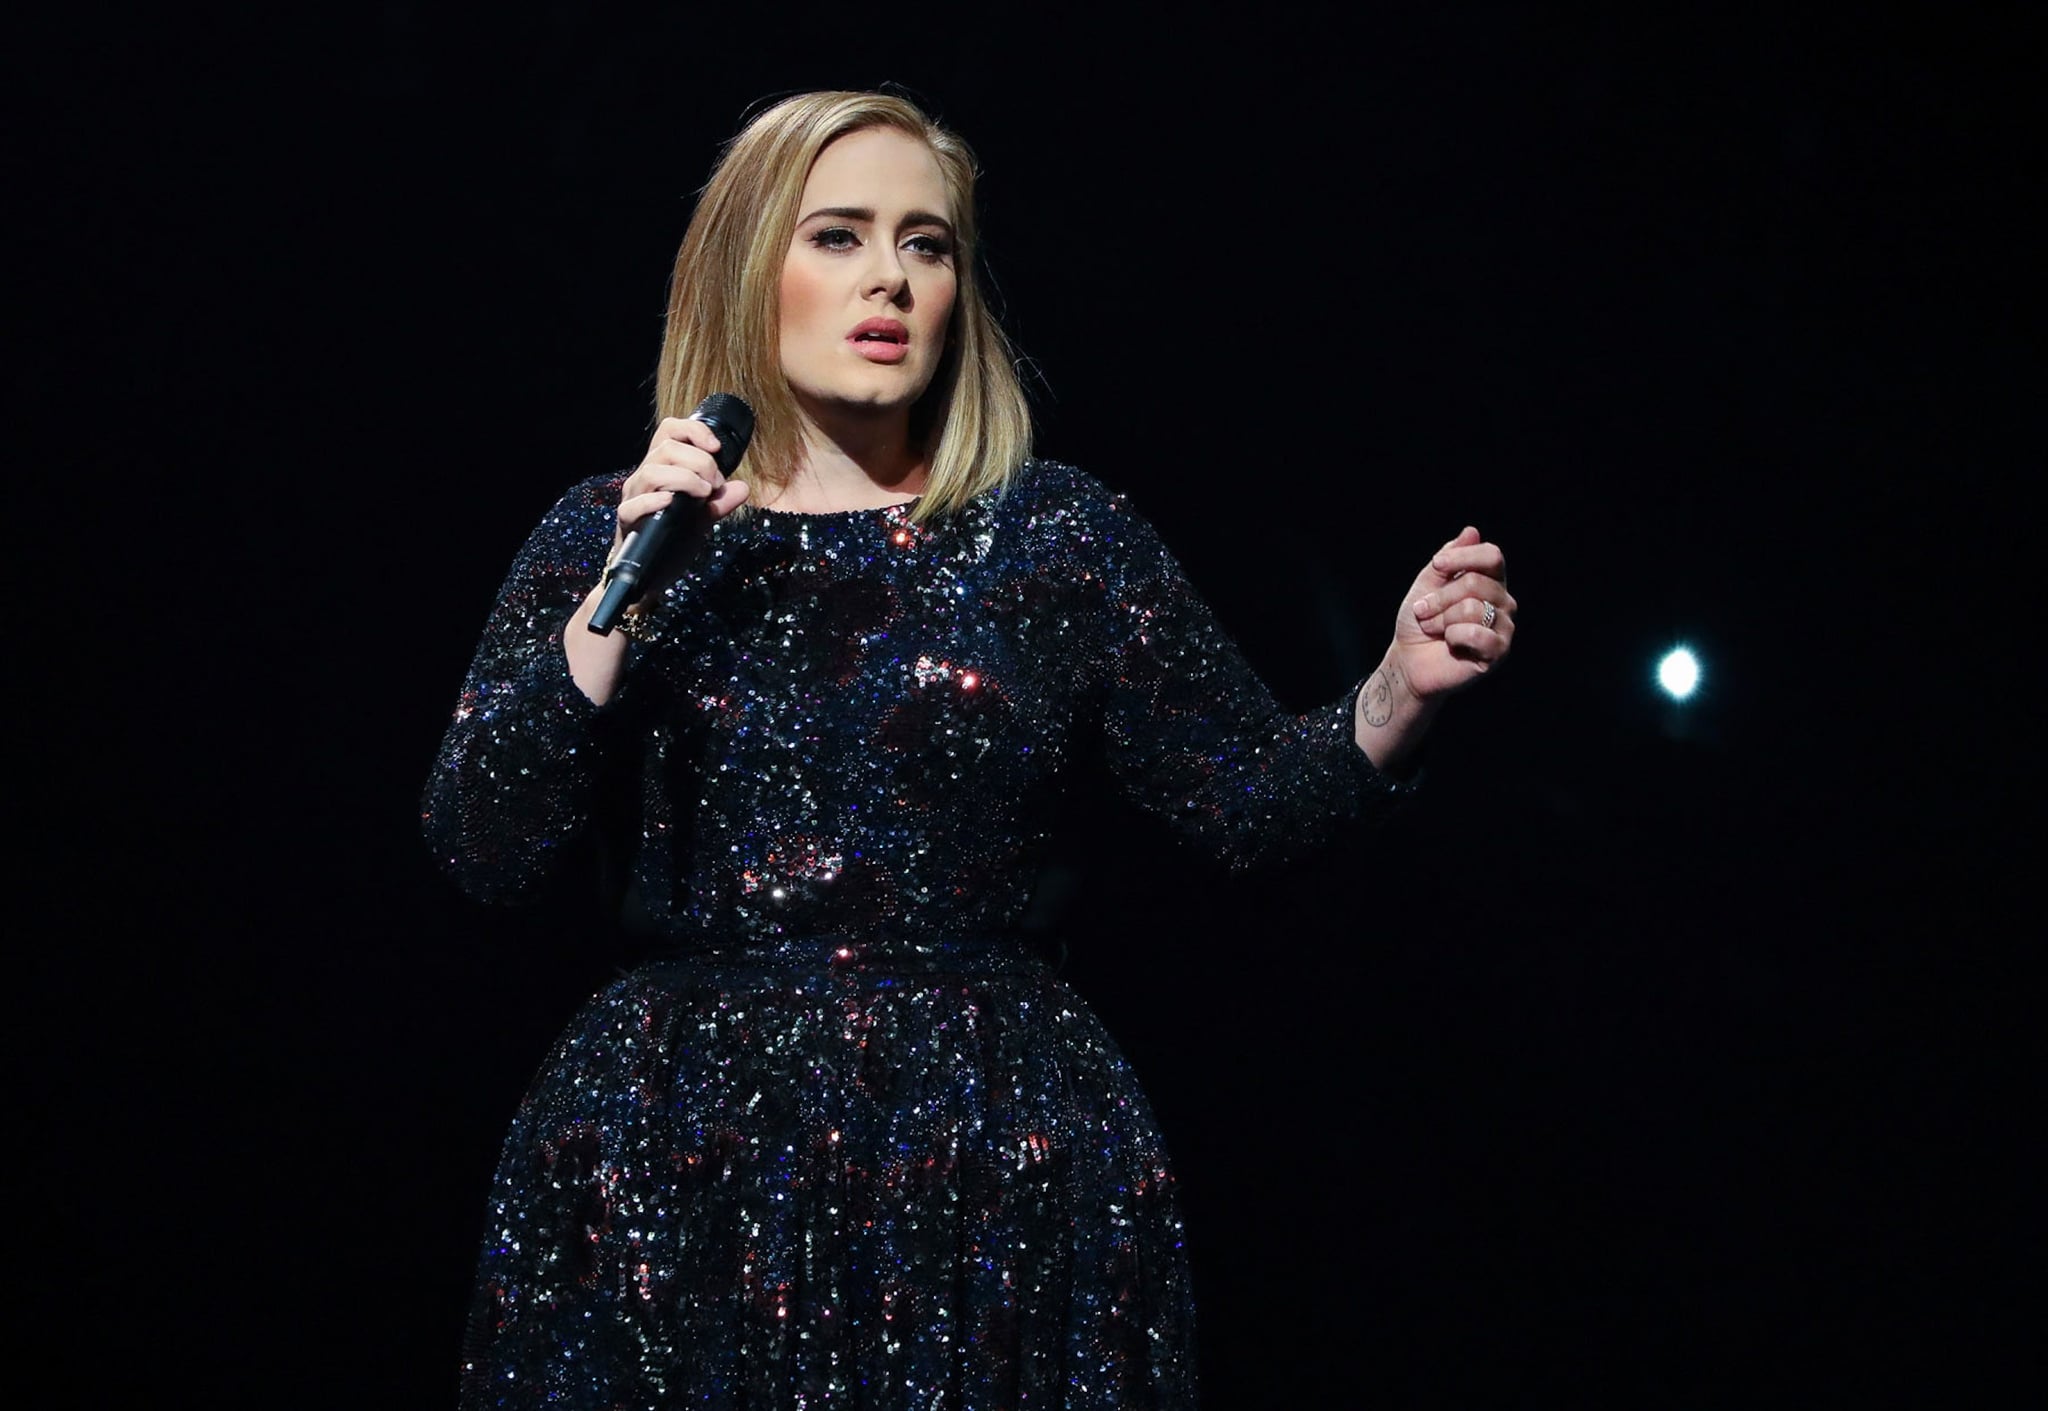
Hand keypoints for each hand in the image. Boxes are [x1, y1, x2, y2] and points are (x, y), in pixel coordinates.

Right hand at [564, 419, 751, 706]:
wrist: (650, 577)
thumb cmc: (672, 540)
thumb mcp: (702, 519)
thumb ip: (720, 502)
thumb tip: (742, 488)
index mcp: (661, 468)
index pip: (669, 430)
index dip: (693, 430)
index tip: (717, 448)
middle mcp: (644, 477)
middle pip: (666, 448)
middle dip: (699, 462)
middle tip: (715, 485)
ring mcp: (633, 497)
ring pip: (652, 471)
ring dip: (684, 478)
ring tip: (703, 495)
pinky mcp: (627, 521)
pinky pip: (634, 504)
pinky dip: (656, 501)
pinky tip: (673, 504)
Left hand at [1392, 526, 1516, 700]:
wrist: (1409, 660)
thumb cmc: (1420, 621)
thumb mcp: (1428, 584)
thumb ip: (1449, 558)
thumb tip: (1472, 531)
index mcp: (1490, 580)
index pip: (1492, 556)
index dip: (1463, 557)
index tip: (1437, 565)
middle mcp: (1503, 601)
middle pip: (1475, 583)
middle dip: (1440, 598)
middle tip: (1424, 612)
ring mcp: (1504, 626)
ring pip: (1473, 608)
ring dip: (1442, 619)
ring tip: (1434, 629)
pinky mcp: (1499, 651)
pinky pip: (1477, 633)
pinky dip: (1454, 637)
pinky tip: (1451, 644)